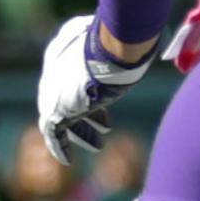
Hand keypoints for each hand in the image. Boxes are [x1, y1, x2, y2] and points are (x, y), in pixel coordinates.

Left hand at [38, 13, 156, 165]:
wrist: (105, 54)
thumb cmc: (118, 43)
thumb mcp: (121, 40)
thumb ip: (125, 44)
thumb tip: (147, 46)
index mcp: (64, 51)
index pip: (74, 75)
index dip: (90, 89)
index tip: (105, 100)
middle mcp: (53, 73)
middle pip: (68, 98)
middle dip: (86, 113)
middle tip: (104, 124)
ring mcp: (52, 93)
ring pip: (62, 118)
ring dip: (81, 132)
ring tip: (98, 145)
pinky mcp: (55, 112)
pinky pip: (54, 134)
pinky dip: (60, 146)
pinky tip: (68, 160)